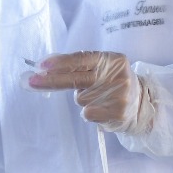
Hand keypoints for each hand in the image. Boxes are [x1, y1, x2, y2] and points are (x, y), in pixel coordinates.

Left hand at [27, 50, 154, 134]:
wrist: (141, 105)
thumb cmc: (113, 83)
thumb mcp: (102, 68)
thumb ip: (79, 66)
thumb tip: (45, 66)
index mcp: (112, 59)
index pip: (81, 59)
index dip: (60, 63)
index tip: (40, 66)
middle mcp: (117, 75)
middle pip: (76, 79)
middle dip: (51, 81)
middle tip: (31, 81)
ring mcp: (118, 95)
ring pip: (80, 99)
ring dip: (83, 99)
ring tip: (99, 98)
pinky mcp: (117, 113)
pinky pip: (87, 113)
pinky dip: (90, 112)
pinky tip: (102, 108)